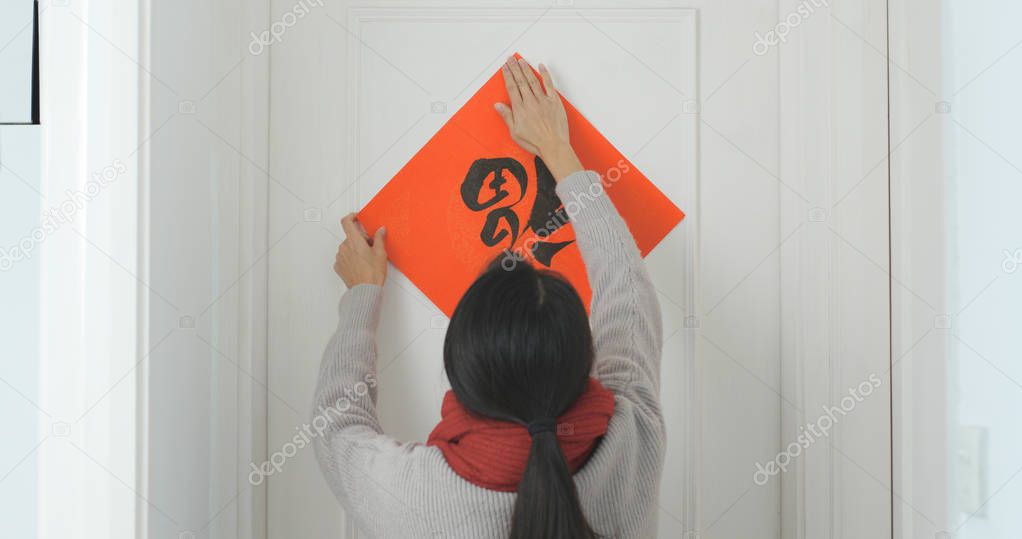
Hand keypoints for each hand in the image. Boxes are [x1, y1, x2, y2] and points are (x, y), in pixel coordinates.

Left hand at [334, 213, 386, 287]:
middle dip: (360, 239)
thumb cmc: (372, 273)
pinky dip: (351, 259)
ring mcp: (340, 257)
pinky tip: (360, 265)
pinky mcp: (338, 266)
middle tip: (371, 248)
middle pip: (350, 236)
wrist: (365, 290)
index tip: (356, 218)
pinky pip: (344, 258)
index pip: (346, 222)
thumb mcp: (380, 253)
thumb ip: (379, 238)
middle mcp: (344, 247)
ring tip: (366, 259)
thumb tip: (380, 230)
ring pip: (347, 247)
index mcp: (354, 241)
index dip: (351, 217)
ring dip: (355, 249)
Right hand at [495, 56, 582, 181]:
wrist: (553, 145)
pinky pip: (549, 84)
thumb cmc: (535, 142)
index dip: (507, 76)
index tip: (504, 68)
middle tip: (510, 59)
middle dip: (514, 68)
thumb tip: (498, 105)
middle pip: (520, 81)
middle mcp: (530, 102)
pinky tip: (541, 67)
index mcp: (520, 109)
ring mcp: (543, 100)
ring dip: (526, 69)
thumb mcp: (515, 132)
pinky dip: (545, 74)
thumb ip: (507, 116)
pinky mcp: (554, 101)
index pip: (511, 88)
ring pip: (532, 80)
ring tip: (521, 61)